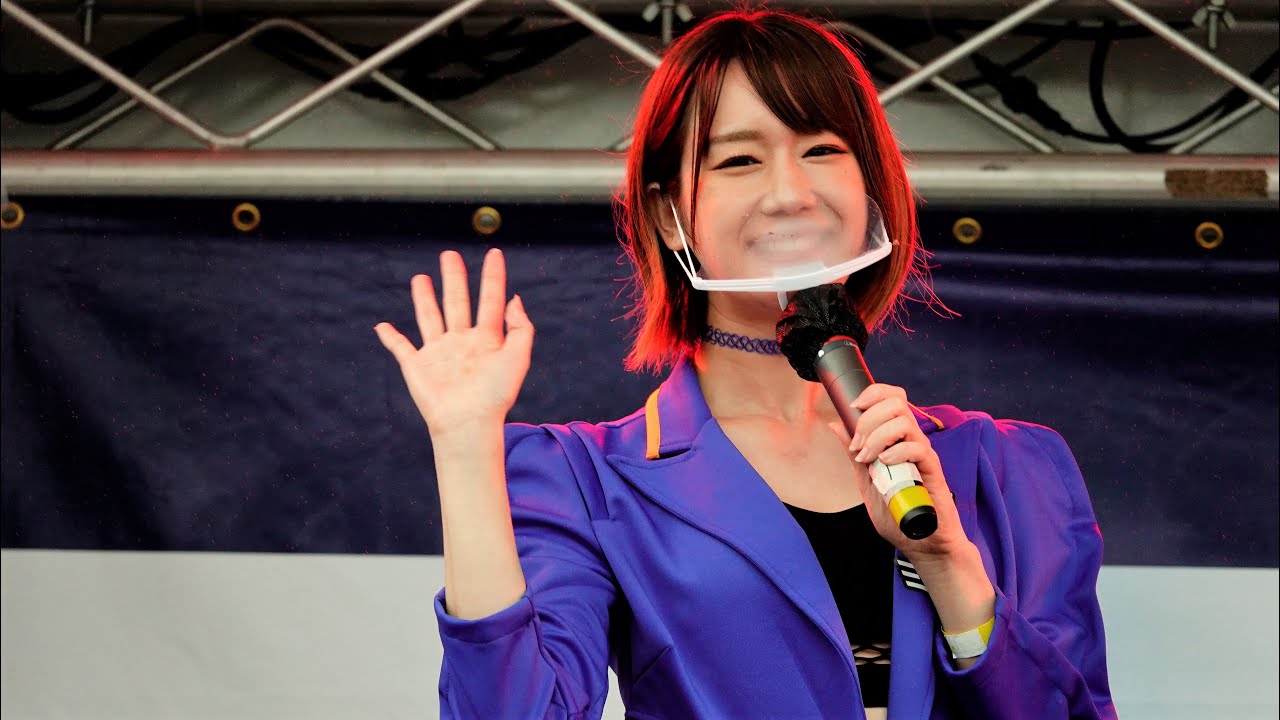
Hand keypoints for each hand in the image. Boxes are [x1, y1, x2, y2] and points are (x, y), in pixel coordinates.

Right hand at [375, 249, 533, 438]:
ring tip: (421, 278)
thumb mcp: (518, 357)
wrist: (467, 422)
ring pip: (430, 317)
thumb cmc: (495, 395)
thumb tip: (515, 299)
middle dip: (453, 278)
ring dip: (424, 298)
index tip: (494, 254)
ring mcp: (438, 353)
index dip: (493, 277)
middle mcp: (462, 342)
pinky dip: (390, 337)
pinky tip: (383, 326)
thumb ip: (520, 328)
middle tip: (449, 255)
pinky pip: (400, 348)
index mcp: (487, 339)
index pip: (490, 300)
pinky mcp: (416, 366)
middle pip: (456, 301)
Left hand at [827, 384, 969, 564]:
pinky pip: (917, 448)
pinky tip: (885, 464)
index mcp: (897, 439)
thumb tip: (836, 424)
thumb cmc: (898, 513)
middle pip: (897, 402)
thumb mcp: (867, 480)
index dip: (872, 393)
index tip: (852, 407)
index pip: (891, 398)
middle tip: (858, 445)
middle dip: (869, 418)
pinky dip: (896, 452)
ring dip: (877, 436)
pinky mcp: (933, 471)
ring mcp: (923, 454)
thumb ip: (854, 453)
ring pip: (904, 421)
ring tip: (868, 458)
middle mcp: (912, 441)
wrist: (922, 542)